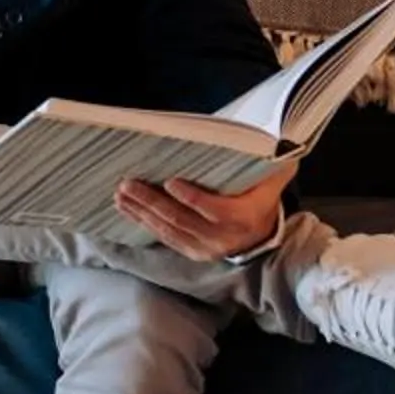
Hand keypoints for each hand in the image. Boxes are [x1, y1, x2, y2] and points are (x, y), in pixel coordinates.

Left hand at [116, 161, 298, 262]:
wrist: (262, 235)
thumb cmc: (262, 196)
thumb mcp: (274, 177)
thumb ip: (272, 160)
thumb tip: (274, 140)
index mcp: (245, 217)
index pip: (215, 211)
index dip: (192, 199)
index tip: (170, 182)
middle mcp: (223, 237)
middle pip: (183, 220)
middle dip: (152, 202)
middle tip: (128, 184)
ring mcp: (206, 249)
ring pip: (170, 231)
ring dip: (142, 213)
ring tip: (120, 196)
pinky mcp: (193, 253)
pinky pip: (166, 239)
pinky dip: (144, 224)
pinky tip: (127, 210)